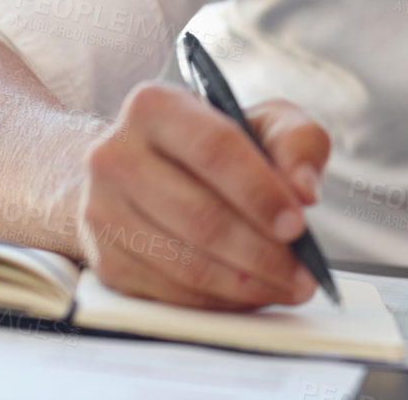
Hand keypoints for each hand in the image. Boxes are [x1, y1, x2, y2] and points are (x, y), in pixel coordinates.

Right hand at [76, 82, 330, 308]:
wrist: (150, 172)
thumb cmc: (218, 145)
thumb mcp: (264, 123)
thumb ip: (297, 141)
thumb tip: (304, 190)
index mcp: (155, 106)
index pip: (213, 149)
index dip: (259, 191)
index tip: (298, 224)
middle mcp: (116, 156)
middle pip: (199, 215)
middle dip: (261, 251)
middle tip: (304, 272)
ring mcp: (103, 212)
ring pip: (185, 263)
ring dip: (247, 284)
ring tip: (290, 286)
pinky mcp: (106, 262)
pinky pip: (171, 294)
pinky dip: (220, 301)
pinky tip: (254, 293)